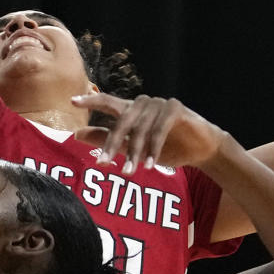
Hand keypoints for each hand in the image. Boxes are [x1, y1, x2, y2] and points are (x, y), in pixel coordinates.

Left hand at [77, 93, 225, 173]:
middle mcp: (143, 103)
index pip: (107, 101)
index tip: (72, 102)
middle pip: (122, 120)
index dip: (90, 100)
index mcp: (132, 109)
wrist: (201, 149)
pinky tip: (151, 165)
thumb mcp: (132, 148)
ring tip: (131, 172)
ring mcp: (160, 104)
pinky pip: (160, 129)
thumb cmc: (167, 147)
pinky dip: (154, 147)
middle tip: (103, 165)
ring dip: (135, 152)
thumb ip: (106, 139)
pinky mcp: (176, 109)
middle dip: (111, 144)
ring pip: (140, 128)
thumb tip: (77, 134)